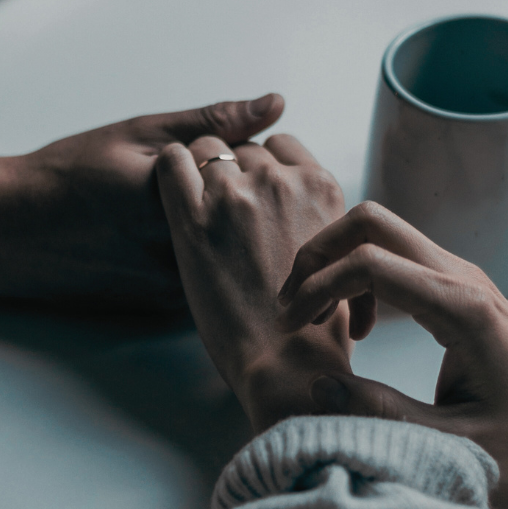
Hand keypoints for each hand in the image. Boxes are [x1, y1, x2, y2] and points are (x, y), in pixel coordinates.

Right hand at [0, 93, 284, 306]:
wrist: (11, 232)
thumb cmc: (70, 175)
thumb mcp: (138, 133)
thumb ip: (211, 122)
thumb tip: (275, 103)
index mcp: (175, 199)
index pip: (254, 175)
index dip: (245, 158)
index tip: (218, 151)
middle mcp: (178, 250)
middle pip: (250, 219)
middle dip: (246, 197)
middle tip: (208, 179)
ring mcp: (173, 284)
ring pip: (234, 253)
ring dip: (232, 231)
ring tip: (184, 211)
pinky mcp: (166, 305)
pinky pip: (212, 276)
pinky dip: (212, 256)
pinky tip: (176, 239)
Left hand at [156, 133, 351, 431]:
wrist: (286, 362)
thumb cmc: (315, 325)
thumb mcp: (337, 255)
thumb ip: (319, 218)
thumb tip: (301, 211)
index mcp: (321, 187)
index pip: (281, 145)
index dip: (262, 166)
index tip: (253, 193)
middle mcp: (281, 182)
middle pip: (243, 148)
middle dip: (231, 172)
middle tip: (223, 214)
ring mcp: (236, 195)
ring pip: (207, 148)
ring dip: (199, 171)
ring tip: (197, 210)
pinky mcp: (193, 218)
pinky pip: (172, 161)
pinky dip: (170, 169)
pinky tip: (171, 195)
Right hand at [276, 203, 507, 483]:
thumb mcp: (456, 441)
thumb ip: (384, 414)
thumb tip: (319, 389)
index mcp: (461, 309)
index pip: (370, 263)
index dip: (318, 286)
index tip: (293, 327)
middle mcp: (461, 277)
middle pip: (371, 220)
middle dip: (318, 253)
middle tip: (294, 308)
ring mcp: (461, 274)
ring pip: (381, 230)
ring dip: (337, 262)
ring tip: (319, 320)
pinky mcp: (458, 284)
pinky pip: (396, 255)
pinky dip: (361, 275)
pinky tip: (360, 327)